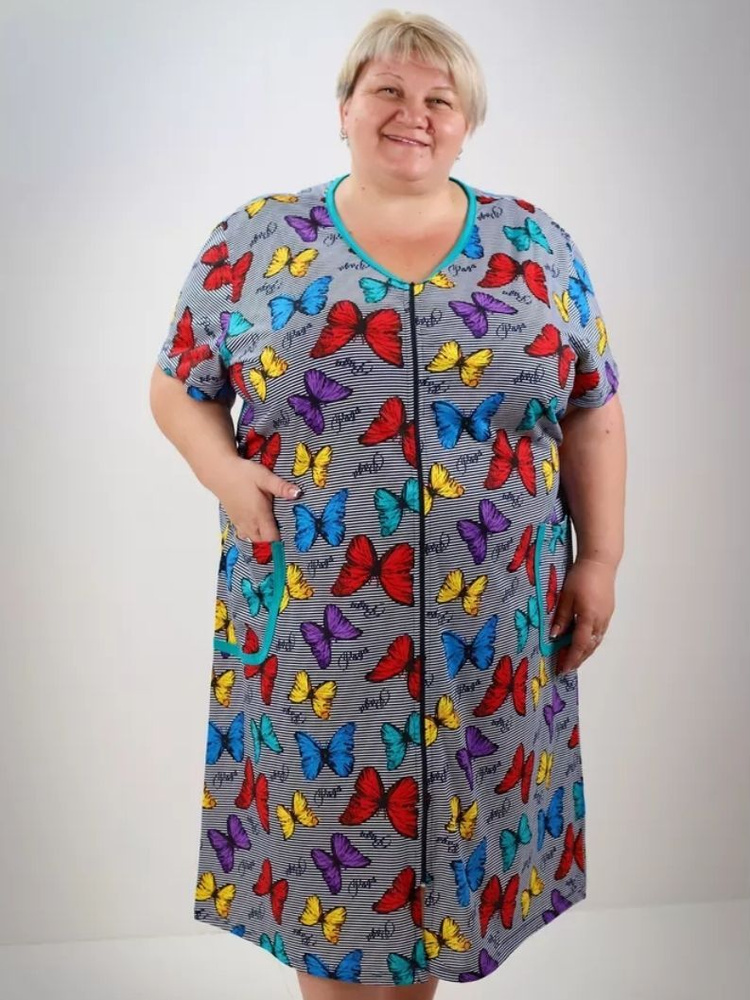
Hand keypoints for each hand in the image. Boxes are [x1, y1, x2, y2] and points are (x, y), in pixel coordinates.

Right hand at [216, 456, 300, 542]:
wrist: (219, 472)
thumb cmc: (243, 473)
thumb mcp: (264, 477)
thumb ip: (281, 487)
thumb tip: (298, 493)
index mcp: (259, 514)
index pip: (271, 538)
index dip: (281, 540)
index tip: (290, 536)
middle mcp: (249, 522)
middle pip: (262, 542)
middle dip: (272, 541)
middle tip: (282, 532)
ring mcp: (240, 523)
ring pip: (252, 539)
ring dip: (261, 539)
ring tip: (270, 530)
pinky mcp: (234, 520)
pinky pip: (244, 535)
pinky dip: (252, 535)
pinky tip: (257, 527)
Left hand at [549, 557, 615, 673]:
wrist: (600, 562)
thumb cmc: (581, 576)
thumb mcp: (566, 596)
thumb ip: (561, 618)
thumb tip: (554, 637)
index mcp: (589, 618)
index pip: (579, 645)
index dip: (571, 659)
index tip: (563, 669)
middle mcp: (600, 621)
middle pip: (590, 647)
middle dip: (578, 659)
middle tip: (566, 668)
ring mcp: (606, 617)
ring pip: (596, 641)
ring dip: (585, 652)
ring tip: (574, 658)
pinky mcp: (608, 612)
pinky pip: (599, 633)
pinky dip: (591, 641)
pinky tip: (583, 642)